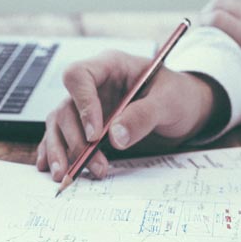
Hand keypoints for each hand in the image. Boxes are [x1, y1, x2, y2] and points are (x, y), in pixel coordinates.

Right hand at [36, 50, 220, 180]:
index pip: (79, 76)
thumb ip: (143, 116)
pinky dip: (57, 153)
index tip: (95, 134)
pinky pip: (63, 136)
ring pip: (59, 124)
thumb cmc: (178, 96)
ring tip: (67, 175)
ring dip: (61, 150)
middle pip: (66, 107)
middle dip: (76, 139)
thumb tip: (116, 137)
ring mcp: (87, 106)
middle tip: (93, 164)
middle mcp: (93, 85)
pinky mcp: (87, 125)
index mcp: (110, 66)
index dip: (82, 104)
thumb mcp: (169, 101)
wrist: (185, 110)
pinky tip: (55, 169)